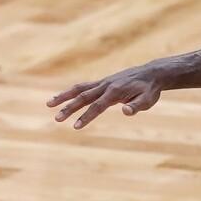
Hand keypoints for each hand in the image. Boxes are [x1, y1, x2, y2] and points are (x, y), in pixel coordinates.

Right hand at [47, 65, 164, 128]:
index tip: (75, 127)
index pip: (97, 107)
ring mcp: (102, 83)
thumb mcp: (147, 100)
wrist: (151, 73)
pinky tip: (64, 97)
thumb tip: (125, 111)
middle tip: (57, 119)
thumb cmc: (149, 90)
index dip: (86, 117)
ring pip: (79, 89)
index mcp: (115, 92)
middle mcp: (105, 86)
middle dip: (69, 109)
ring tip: (49, 104)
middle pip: (83, 98)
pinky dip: (72, 91)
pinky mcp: (102, 82)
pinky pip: (84, 86)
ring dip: (63, 96)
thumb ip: (136, 106)